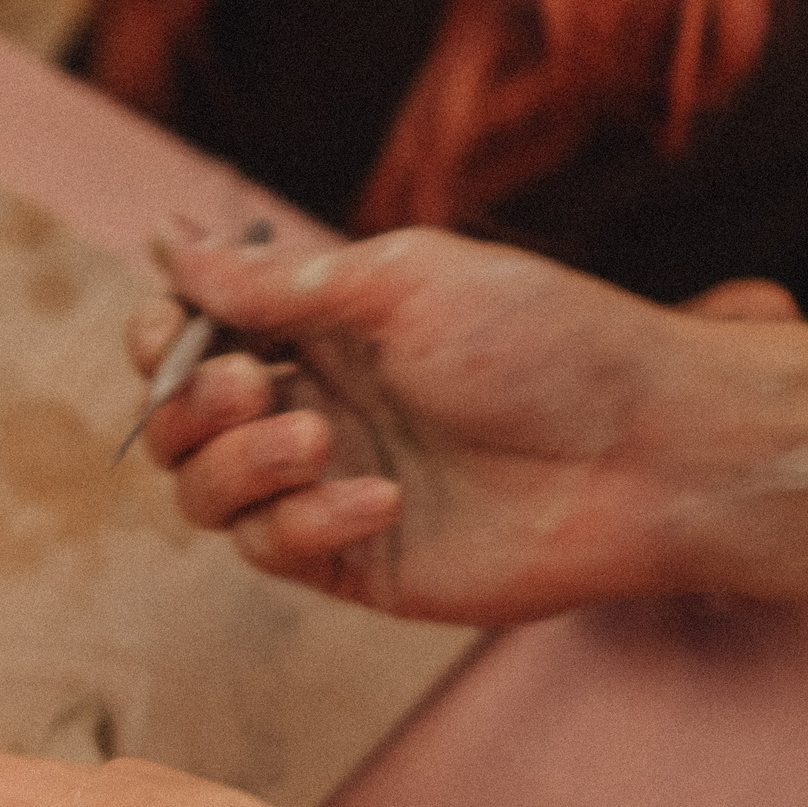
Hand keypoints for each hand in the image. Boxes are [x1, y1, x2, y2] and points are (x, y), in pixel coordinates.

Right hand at [135, 226, 801, 624]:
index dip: (162, 337)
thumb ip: (276, 281)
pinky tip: (383, 500)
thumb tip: (171, 243)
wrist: (645, 449)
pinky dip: (305, 521)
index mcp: (322, 330)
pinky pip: (273, 550)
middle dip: (188, 404)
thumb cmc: (546, 343)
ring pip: (206, 496)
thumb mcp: (403, 280)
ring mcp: (329, 488)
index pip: (194, 337)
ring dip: (239, 463)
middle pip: (178, 424)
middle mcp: (314, 407)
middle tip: (249, 383)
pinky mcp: (356, 563)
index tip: (175, 328)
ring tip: (317, 439)